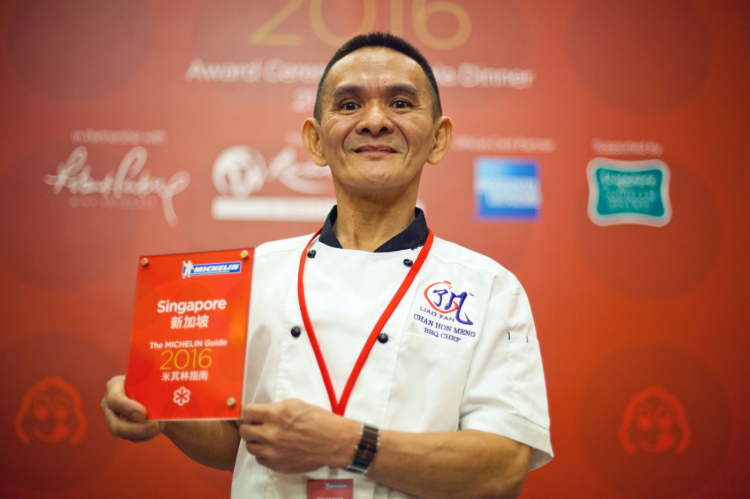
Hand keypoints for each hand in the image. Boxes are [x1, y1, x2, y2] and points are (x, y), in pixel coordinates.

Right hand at [101, 375, 163, 441]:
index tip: (144, 413)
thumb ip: (151, 384)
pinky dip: (145, 435)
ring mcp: (113, 418)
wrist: (152, 391)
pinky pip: (131, 438)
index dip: (128, 408)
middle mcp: (109, 404)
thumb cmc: (148, 380)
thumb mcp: (149, 377)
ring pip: (122, 433)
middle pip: (115, 423)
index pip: (115, 399)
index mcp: (114, 386)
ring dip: (142, 433)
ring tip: (158, 427)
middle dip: (134, 428)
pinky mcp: (121, 429)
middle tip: (154, 426)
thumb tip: (165, 391)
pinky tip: (155, 430)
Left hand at [239, 398, 359, 473]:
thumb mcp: (296, 404)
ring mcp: (273, 452)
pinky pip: (260, 459)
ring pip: (250, 447)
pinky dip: (264, 453)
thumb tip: (262, 412)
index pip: (248, 412)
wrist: (332, 441)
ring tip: (265, 438)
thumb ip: (276, 408)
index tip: (252, 414)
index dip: (249, 412)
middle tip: (256, 426)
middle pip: (245, 431)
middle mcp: (270, 434)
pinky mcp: (277, 465)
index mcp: (275, 414)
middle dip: (249, 426)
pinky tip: (273, 448)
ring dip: (255, 441)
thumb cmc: (318, 420)